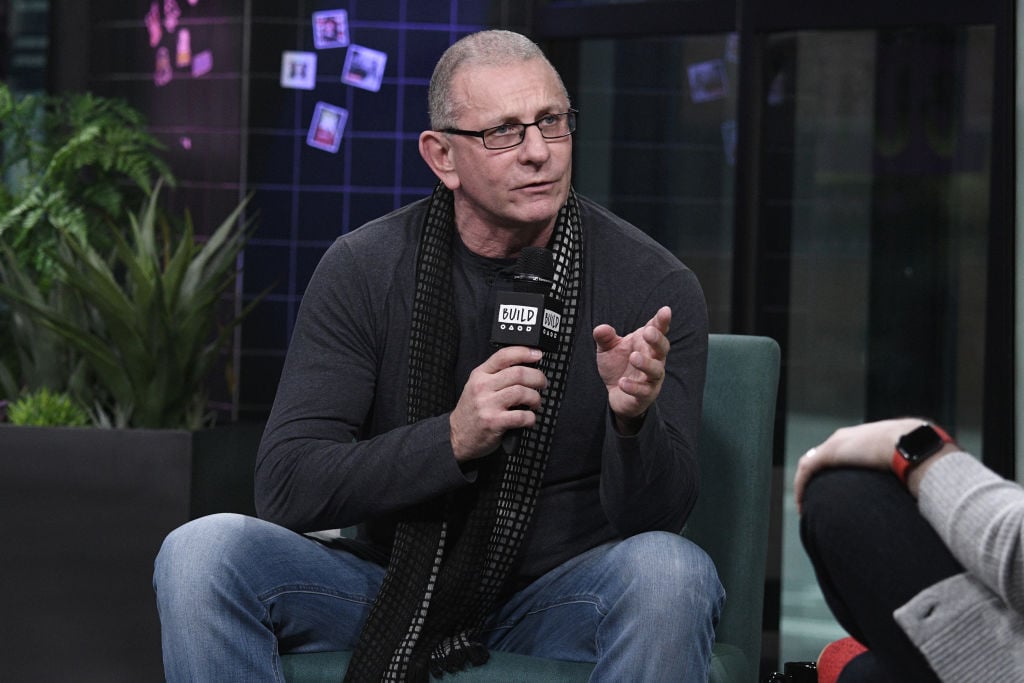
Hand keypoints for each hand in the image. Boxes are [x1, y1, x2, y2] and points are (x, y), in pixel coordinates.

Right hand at [449, 346, 546, 461]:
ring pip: (522, 392)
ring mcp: (487, 404)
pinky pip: (521, 416)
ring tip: (535, 403)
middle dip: (537, 378)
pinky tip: (529, 419)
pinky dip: (531, 418)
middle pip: (518, 373)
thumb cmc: (472, 411)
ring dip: (535, 398)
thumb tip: (526, 366)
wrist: (457, 437)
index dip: (524, 352)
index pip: (503, 356)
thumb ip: (496, 375)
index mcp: (480, 374)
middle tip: (542, 384)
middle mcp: (482, 387)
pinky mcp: (494, 422)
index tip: (538, 354)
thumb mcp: (477, 386)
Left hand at [592, 306, 671, 433]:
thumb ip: (605, 338)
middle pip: (662, 348)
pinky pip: (643, 391)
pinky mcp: (645, 394)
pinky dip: (634, 386)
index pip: (657, 330)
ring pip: (656, 370)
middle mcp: (654, 359)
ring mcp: (652, 378)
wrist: (616, 394)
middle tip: (647, 332)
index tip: (665, 310)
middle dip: (657, 339)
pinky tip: (622, 382)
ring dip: (646, 363)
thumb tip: (600, 328)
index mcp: (646, 344)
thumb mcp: (607, 349)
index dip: (662, 321)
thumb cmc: (617, 366)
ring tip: (634, 357)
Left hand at [793, 417, 925, 513]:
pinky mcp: (828, 454)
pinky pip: (806, 471)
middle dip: (816, 479)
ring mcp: (835, 444)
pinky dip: (801, 487)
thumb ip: (903, 473)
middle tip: (815, 499)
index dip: (834, 472)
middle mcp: (844, 438)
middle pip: (821, 458)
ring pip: (810, 465)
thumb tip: (915, 492)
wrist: (909, 443)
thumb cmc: (915, 455)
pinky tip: (802, 505)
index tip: (835, 491)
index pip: (840, 453)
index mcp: (861, 438)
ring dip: (805, 485)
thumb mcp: (907, 463)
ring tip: (805, 507)